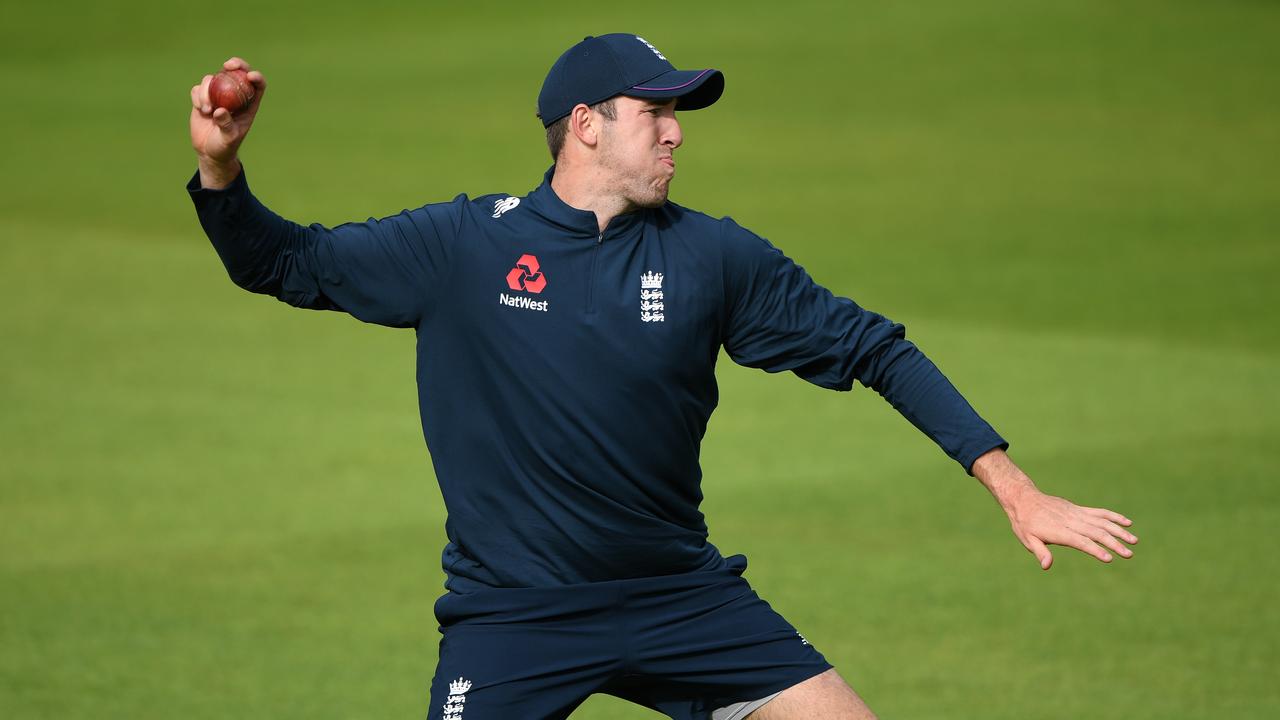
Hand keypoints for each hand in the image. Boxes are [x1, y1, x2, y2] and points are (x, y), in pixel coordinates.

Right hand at [189, 57, 266, 185]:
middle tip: (227, 66)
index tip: (250, 76)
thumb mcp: (229, 139)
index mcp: (249, 105)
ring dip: (207, 91)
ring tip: (207, 110)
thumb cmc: (225, 146)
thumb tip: (220, 110)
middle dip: (235, 64)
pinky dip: (198, 96)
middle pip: (237, 72)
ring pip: (213, 79)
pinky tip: (201, 110)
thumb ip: (226, 125)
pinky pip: (198, 89)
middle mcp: (234, 96)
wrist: (209, 151)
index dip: (256, 77)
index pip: (257, 85)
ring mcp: (217, 95)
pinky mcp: (202, 98)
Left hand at [1003, 488, 1137, 569]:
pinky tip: (1127, 523)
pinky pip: (1099, 512)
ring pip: (1101, 522)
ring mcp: (1076, 513)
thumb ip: (1039, 551)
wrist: (1024, 499)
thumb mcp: (1027, 539)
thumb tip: (1047, 565)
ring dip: (1119, 531)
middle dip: (1113, 543)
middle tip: (1129, 554)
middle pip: (1095, 532)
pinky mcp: (1078, 509)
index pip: (1080, 541)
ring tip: (1134, 541)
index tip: (1109, 558)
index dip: (1094, 549)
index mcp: (1058, 531)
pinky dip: (1113, 517)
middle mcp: (1070, 521)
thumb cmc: (1024, 523)